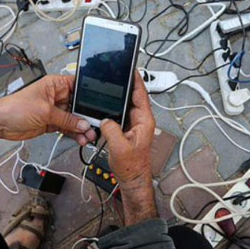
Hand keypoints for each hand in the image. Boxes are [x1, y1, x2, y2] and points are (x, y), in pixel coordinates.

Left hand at [0, 75, 95, 147]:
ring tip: (89, 136)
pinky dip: (74, 134)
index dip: (89, 94)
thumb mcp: (45, 111)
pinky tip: (80, 139)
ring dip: (81, 127)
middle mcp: (56, 96)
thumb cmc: (15, 108)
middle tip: (95, 125)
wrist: (0, 123)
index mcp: (55, 85)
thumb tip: (83, 124)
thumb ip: (66, 119)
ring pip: (74, 118)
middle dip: (87, 116)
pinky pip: (67, 127)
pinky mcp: (51, 122)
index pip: (78, 86)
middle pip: (78, 105)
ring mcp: (54, 110)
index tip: (100, 104)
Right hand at [99, 72, 157, 224]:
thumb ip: (111, 129)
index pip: (141, 95)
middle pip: (133, 97)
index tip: (131, 68)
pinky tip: (104, 106)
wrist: (132, 180)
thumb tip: (105, 119)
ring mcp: (135, 125)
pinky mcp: (127, 130)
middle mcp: (141, 121)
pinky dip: (113, 110)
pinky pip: (120, 115)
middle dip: (125, 86)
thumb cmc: (132, 167)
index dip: (136, 81)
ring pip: (125, 106)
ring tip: (108, 88)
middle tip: (115, 74)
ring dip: (117, 99)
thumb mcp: (119, 147)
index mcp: (145, 121)